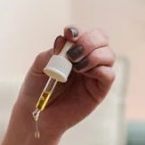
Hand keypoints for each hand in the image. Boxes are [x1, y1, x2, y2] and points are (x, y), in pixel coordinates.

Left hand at [0, 26, 115, 144]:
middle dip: (89, 40)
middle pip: (101, 39)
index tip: (68, 34)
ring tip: (75, 66)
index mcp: (72, 51)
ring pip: (109, 55)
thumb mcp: (39, 66)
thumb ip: (52, 53)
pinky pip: (109, 75)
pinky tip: (83, 73)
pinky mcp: (99, 90)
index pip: (84, 32)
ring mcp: (94, 74)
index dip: (78, 30)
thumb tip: (64, 43)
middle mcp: (86, 59)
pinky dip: (99, 70)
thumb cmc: (36, 89)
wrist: (35, 114)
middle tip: (72, 54)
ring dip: (93, 55)